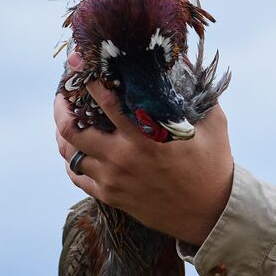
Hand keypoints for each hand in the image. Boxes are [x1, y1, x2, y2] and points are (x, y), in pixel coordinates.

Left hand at [53, 77, 234, 245]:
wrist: (211, 214)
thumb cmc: (213, 166)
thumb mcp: (213, 124)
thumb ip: (198, 92)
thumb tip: (186, 61)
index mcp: (145, 137)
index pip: (105, 103)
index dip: (87, 81)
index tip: (77, 65)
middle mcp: (122, 158)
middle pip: (72, 131)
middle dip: (61, 109)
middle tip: (62, 96)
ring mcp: (113, 180)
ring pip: (70, 155)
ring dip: (63, 135)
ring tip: (65, 120)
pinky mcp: (111, 197)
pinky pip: (78, 177)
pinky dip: (71, 161)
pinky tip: (75, 150)